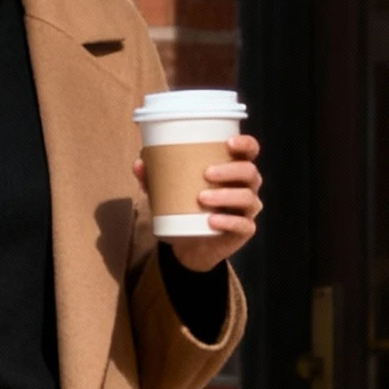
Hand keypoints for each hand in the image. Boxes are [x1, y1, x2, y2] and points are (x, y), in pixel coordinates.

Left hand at [133, 133, 262, 270]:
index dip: (245, 144)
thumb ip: (153, 178)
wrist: (188, 245)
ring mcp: (247, 210)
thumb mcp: (167, 191)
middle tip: (206, 173)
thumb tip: (138, 163)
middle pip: (250, 172)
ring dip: (226, 195)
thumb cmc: (184, 208)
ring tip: (202, 198)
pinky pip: (243, 225)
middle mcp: (246, 187)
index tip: (228, 143)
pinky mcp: (244, 231)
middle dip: (230, 170)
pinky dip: (228, 221)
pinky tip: (213, 220)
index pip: (250, 151)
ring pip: (247, 198)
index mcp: (234, 170)